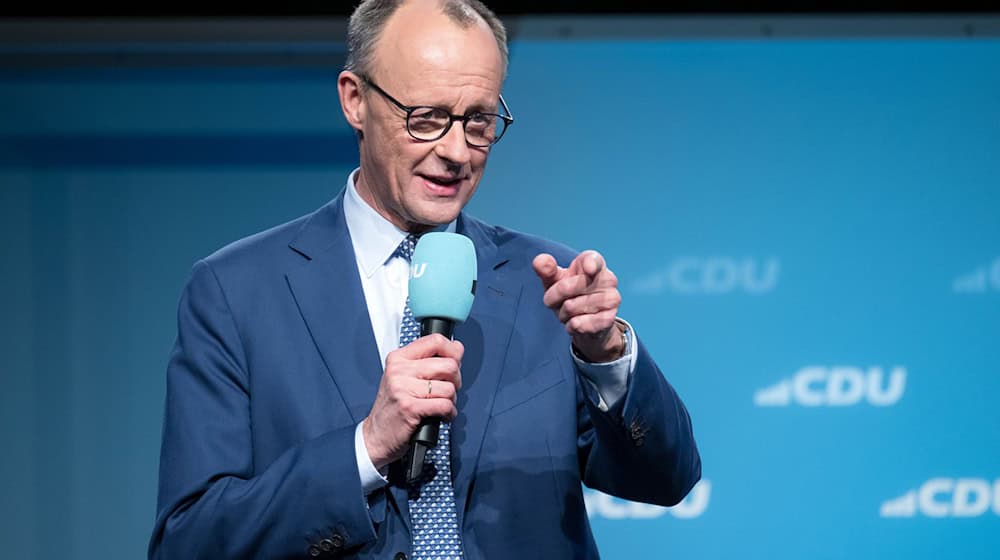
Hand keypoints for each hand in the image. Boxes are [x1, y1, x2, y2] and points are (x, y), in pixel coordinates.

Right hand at [362, 334, 463, 468]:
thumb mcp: (403, 377)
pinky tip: (442, 415)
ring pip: (449, 388)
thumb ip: (428, 361)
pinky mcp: (410, 408)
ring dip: (452, 400)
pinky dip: (449, 413)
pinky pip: (445, 405)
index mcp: (398, 358)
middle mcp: (399, 370)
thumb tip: (457, 348)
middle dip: (456, 380)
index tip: (455, 360)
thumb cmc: (393, 407)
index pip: (435, 341)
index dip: (453, 351)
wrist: (376, 435)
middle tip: (448, 389)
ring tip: (441, 404)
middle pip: (448, 365)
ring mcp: (403, 388)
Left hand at [533, 250, 624, 362]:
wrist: (586, 323)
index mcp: (594, 263)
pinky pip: (579, 323)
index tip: (588, 269)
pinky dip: (571, 326)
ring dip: (562, 314)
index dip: (591, 264)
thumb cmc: (568, 295)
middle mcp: (608, 279)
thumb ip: (546, 270)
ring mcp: (612, 299)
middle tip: (555, 301)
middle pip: (566, 287)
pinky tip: (576, 323)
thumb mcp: (554, 281)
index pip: (593, 260)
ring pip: (570, 307)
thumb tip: (539, 262)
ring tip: (569, 312)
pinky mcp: (610, 319)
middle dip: (552, 298)